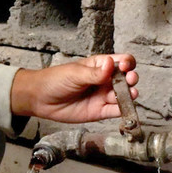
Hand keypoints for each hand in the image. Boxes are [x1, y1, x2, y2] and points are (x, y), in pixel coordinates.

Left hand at [10, 54, 137, 123]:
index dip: (126, 62)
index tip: (124, 66)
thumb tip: (111, 64)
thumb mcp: (75, 73)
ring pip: (123, 95)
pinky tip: (126, 107)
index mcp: (99, 65)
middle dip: (131, 78)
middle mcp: (104, 80)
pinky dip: (124, 110)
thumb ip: (94, 73)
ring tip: (130, 94)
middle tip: (130, 79)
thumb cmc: (55, 80)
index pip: (120, 61)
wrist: (40, 99)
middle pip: (126, 78)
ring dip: (130, 94)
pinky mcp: (100, 111)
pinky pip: (116, 111)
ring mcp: (103, 96)